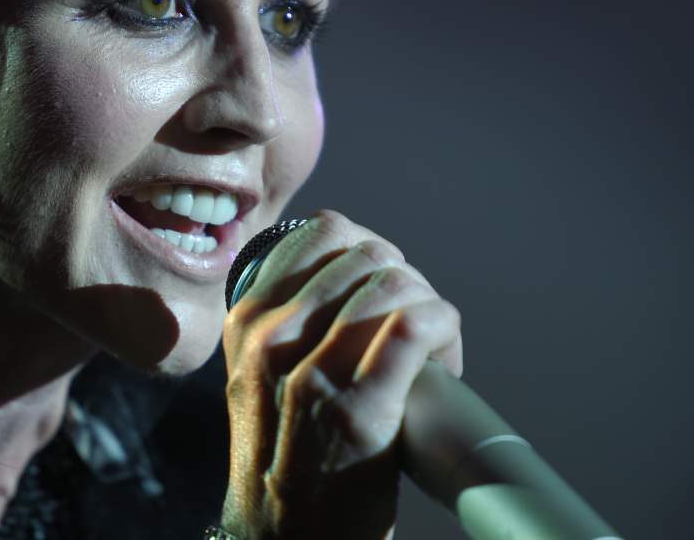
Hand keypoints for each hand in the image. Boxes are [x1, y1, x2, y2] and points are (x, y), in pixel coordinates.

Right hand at [219, 210, 462, 539]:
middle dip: (407, 279)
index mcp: (248, 322)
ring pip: (393, 286)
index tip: (386, 286)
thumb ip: (287, 321)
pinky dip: (442, 326)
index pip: (326, 233)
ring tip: (433, 347)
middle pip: (368, 257)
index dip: (374, 249)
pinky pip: (412, 330)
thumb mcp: (258, 376)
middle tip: (416, 321)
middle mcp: (270, 340)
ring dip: (429, 306)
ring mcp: (311, 377)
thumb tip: (356, 268)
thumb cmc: (286, 459)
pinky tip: (445, 351)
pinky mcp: (358, 414)